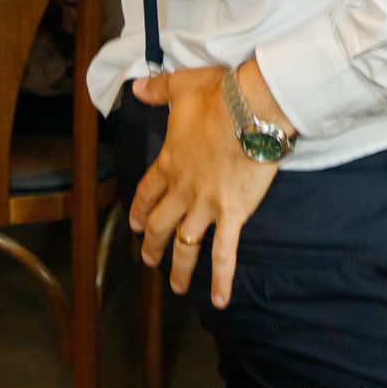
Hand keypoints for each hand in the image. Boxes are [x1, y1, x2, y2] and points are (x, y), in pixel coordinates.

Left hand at [127, 61, 286, 308]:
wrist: (250, 111)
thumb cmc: (219, 96)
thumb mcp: (182, 87)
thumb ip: (158, 91)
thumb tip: (136, 88)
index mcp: (170, 163)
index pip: (148, 192)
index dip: (141, 209)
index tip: (136, 224)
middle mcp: (183, 190)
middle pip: (162, 224)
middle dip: (153, 245)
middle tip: (148, 260)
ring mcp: (206, 206)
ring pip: (186, 245)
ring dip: (178, 268)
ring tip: (175, 286)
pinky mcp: (232, 214)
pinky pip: (225, 253)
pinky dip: (221, 278)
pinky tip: (220, 300)